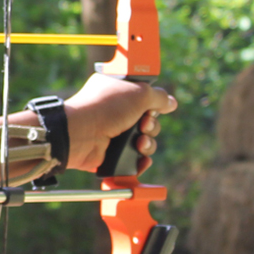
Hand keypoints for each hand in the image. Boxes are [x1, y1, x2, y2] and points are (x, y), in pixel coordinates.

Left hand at [61, 74, 176, 174]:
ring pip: (143, 141)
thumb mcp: (139, 93)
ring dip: (147, 144)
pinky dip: (140, 161)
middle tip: (143, 124)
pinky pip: (134, 160)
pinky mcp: (112, 154)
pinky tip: (141, 159)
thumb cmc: (106, 107)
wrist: (82, 133)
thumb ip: (159, 97)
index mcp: (118, 92)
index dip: (151, 103)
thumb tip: (172, 103)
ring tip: (139, 143)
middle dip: (151, 125)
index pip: (143, 98)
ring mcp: (113, 134)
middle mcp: (115, 112)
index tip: (150, 106)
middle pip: (147, 121)